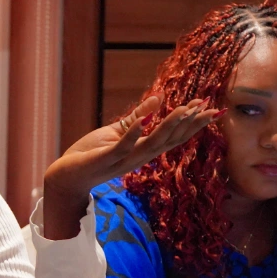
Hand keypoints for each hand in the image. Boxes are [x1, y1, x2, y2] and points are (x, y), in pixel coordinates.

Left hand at [44, 94, 221, 197]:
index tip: (211, 108)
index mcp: (141, 151)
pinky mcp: (103, 160)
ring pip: (150, 144)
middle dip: (189, 125)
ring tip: (184, 110)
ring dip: (167, 127)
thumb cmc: (89, 155)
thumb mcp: (116, 133)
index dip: (192, 124)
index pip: (172, 137)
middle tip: (209, 109)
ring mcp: (121, 160)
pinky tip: (143, 121)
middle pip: (168, 141)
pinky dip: (132, 135)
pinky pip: (121, 148)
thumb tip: (158, 99)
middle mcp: (137, 158)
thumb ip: (137, 118)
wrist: (65, 178)